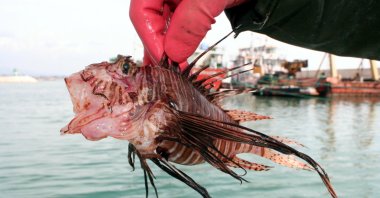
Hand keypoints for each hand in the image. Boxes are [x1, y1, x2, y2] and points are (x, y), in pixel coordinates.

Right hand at [130, 0, 247, 67]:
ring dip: (167, 47)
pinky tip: (179, 56)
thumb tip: (174, 54)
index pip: (141, 11)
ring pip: (162, 24)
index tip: (164, 60)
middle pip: (150, 19)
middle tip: (168, 71)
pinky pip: (176, 24)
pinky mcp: (186, 5)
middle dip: (159, 46)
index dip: (149, 38)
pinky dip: (178, 40)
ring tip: (171, 69)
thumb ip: (192, 22)